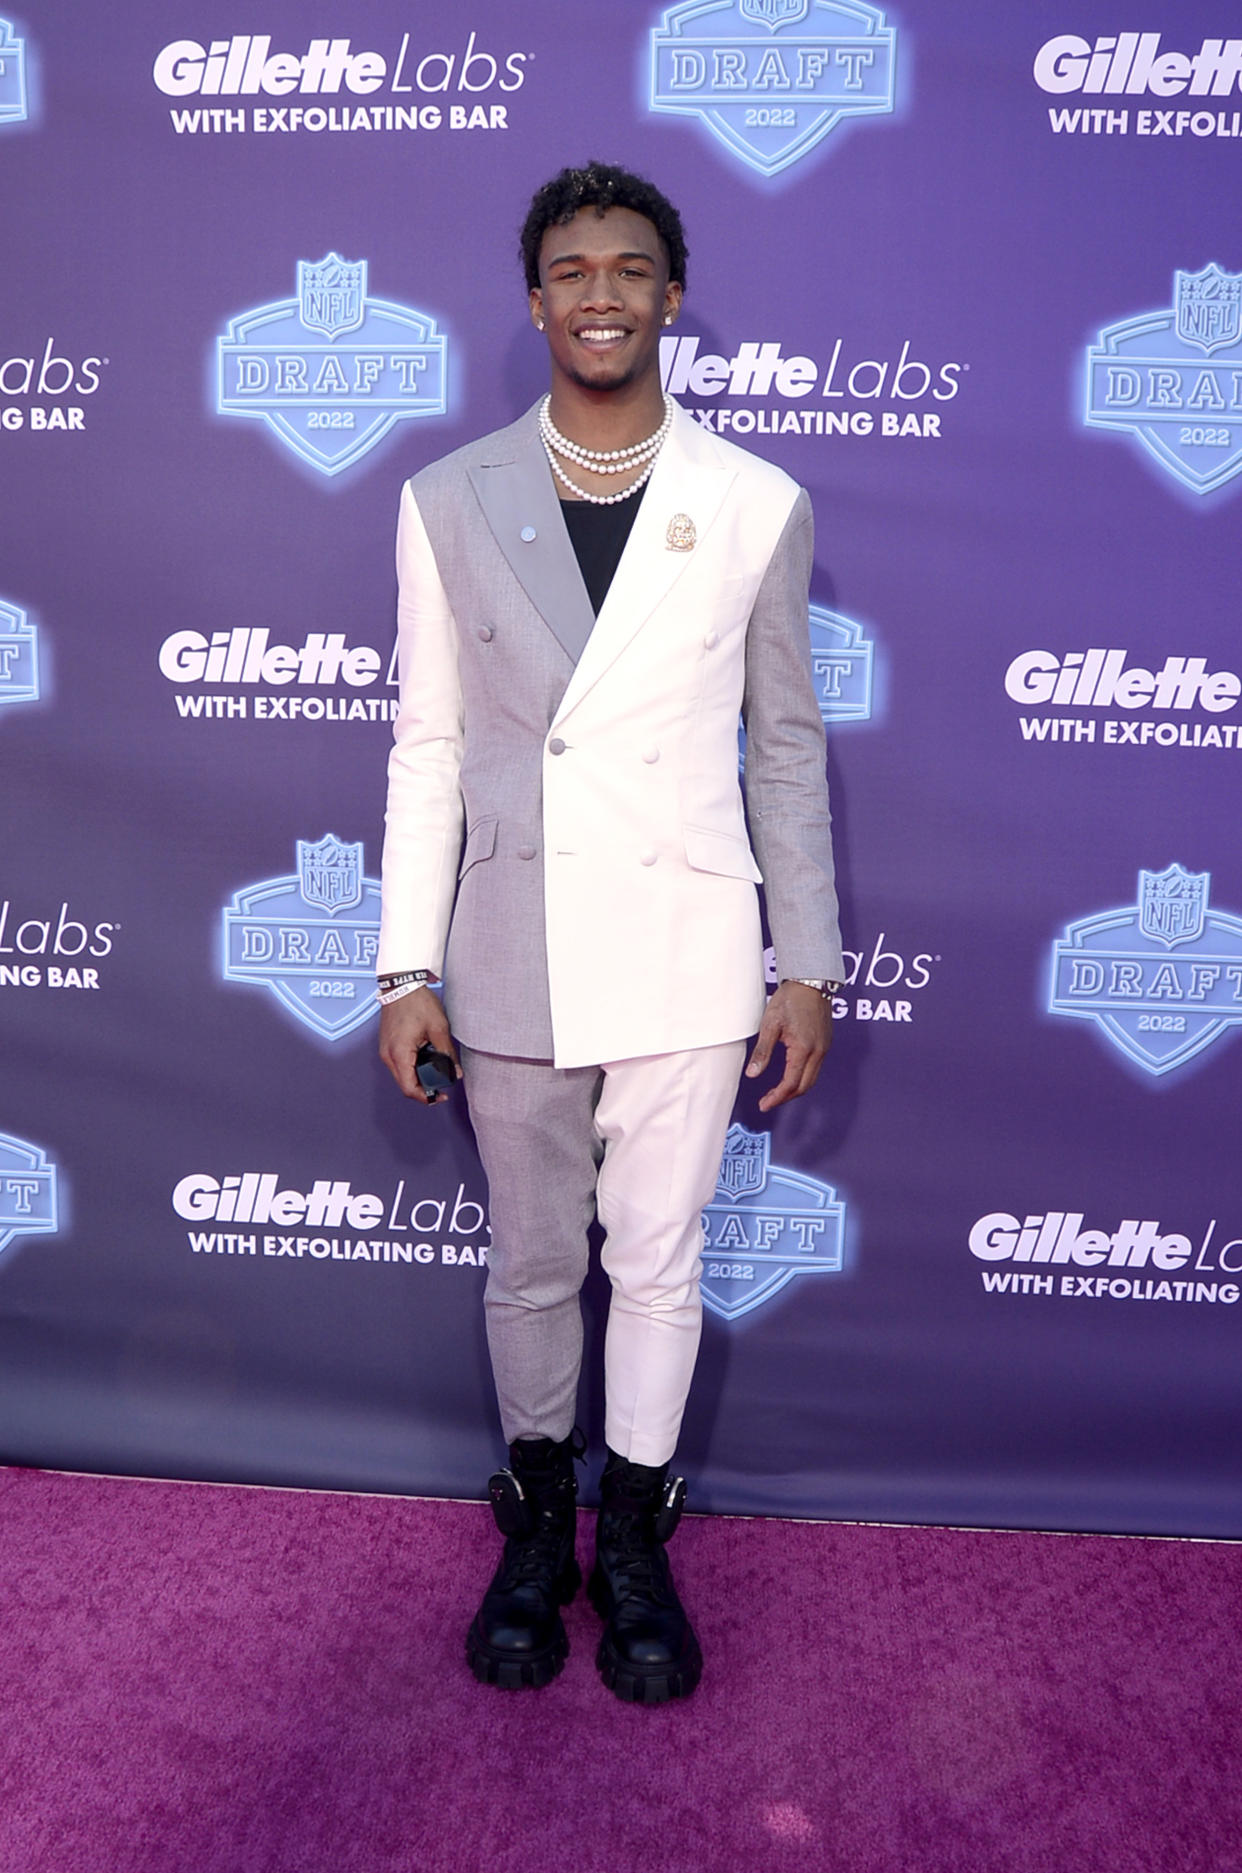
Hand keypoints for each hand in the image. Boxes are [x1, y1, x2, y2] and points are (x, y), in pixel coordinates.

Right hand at [378, 986, 459, 1105]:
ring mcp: (385, 1051)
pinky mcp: (387, 1045)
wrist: (401, 985)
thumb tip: (456, 1072)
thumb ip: (448, 1053)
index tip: (440, 1097)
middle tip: (442, 1086)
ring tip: (436, 1072)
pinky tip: (425, 1061)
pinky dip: (411, 1068)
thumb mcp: (439, 1028)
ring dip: (417, 1078)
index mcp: (399, 1053)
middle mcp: (388, 1055)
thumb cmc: (417, 1002)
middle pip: (404, 1084)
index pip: (409, 1088)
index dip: (425, 1097)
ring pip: (401, 1075)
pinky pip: (398, 1064)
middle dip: (423, 1090)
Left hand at [744, 980, 831, 1111]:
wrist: (811, 980)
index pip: (790, 1084)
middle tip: (768, 1101)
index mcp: (804, 1049)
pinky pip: (816, 1068)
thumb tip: (752, 1074)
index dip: (776, 1097)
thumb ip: (763, 1051)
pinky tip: (790, 1074)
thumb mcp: (770, 1024)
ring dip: (795, 1089)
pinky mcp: (826, 1042)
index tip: (764, 1104)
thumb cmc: (790, 999)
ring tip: (777, 1092)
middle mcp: (818, 1052)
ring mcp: (824, 1048)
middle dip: (786, 1097)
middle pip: (804, 1086)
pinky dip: (803, 1077)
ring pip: (811, 1079)